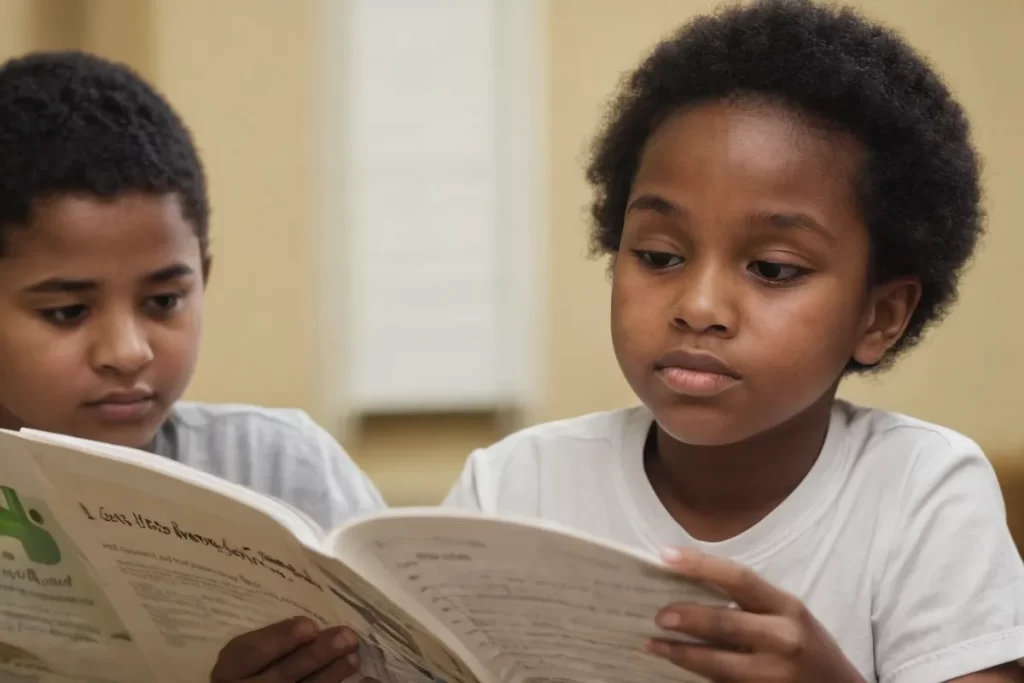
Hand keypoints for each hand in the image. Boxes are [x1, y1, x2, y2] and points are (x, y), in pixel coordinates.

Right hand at [211, 616, 376, 682]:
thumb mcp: (246, 654)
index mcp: (231, 668)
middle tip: (347, 636)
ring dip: (333, 674)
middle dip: (317, 654)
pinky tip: (365, 680)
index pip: (251, 653)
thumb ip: (269, 640)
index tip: (310, 624)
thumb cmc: (251, 666)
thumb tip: (312, 624)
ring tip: (354, 655)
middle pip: (283, 674)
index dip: (281, 639)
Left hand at [648, 548, 865, 682]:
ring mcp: (776, 674)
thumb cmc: (806, 644)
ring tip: (653, 644)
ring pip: (718, 664)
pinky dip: (696, 676)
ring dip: (681, 654)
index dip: (700, 565)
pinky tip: (676, 667)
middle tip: (658, 615)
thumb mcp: (788, 615)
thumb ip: (750, 603)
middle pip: (725, 623)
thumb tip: (690, 585)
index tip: (665, 556)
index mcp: (787, 606)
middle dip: (687, 618)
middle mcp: (784, 639)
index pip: (738, 578)